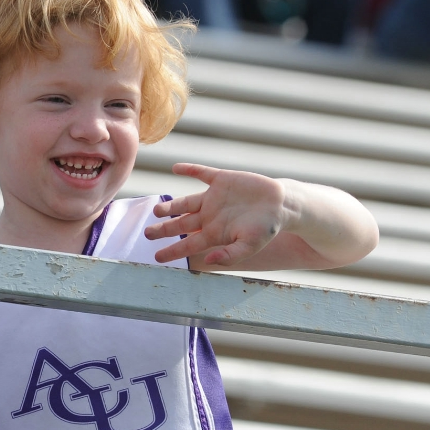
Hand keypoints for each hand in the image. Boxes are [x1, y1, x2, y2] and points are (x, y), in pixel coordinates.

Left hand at [145, 163, 289, 267]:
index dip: (172, 251)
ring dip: (170, 205)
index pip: (187, 244)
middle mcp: (208, 216)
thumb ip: (231, 255)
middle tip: (146, 234)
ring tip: (156, 210)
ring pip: (185, 202)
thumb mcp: (250, 245)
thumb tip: (210, 261)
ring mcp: (213, 198)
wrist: (282, 204)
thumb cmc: (267, 228)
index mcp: (213, 233)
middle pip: (180, 223)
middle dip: (163, 229)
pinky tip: (176, 168)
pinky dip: (190, 169)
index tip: (156, 258)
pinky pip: (201, 173)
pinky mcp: (221, 180)